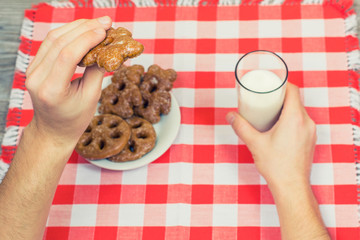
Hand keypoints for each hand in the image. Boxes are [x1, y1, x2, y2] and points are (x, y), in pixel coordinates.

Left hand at [25, 16, 111, 145]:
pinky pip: (51, 43)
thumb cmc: (74, 119)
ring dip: (77, 27)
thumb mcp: (91, 98)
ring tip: (97, 23)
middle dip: (84, 28)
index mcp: (52, 90)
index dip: (86, 39)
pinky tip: (83, 30)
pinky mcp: (35, 65)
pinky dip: (69, 33)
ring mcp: (33, 70)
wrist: (53, 129)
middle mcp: (37, 78)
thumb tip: (107, 49)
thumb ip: (97, 72)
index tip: (104, 31)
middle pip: (59, 42)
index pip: (67, 55)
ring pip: (53, 38)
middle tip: (105, 22)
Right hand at [226, 83, 316, 189]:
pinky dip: (291, 118)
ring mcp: (310, 132)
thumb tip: (230, 115)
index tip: (271, 84)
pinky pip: (302, 121)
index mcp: (294, 118)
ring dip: (286, 107)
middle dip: (280, 96)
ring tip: (271, 111)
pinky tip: (279, 125)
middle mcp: (307, 122)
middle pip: (295, 100)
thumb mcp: (254, 143)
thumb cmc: (276, 166)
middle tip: (266, 97)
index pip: (293, 90)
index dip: (282, 83)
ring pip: (299, 111)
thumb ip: (240, 127)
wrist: (291, 186)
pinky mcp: (310, 139)